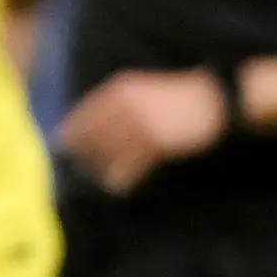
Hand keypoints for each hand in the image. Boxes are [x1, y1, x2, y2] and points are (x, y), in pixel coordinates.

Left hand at [56, 67, 225, 192]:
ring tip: (99, 179)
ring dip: (101, 168)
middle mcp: (126, 106)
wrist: (212, 101)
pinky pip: (132, 164)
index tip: (63, 144)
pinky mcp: (157, 143)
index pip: (87, 113)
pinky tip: (118, 186)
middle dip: (83, 152)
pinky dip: (123, 178)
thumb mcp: (145, 90)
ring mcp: (141, 124)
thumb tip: (99, 123)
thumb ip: (122, 101)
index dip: (72, 131)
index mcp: (121, 90)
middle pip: (94, 134)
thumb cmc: (178, 97)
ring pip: (110, 152)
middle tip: (79, 166)